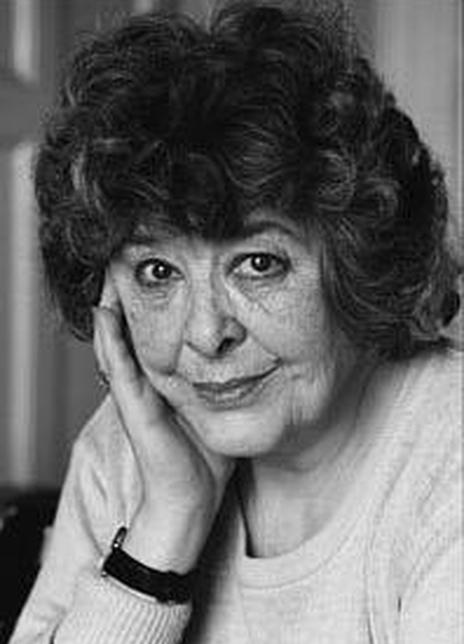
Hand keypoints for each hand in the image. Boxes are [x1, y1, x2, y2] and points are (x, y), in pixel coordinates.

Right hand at [93, 278, 233, 571]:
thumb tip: (258, 356)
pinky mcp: (132, 406)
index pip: (156, 331)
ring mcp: (135, 393)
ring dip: (113, 305)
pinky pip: (117, 365)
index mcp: (166, 381)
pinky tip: (107, 310)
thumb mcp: (221, 408)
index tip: (168, 268)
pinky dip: (110, 338)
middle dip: (132, 294)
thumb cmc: (207, 458)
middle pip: (132, 328)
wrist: (192, 500)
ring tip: (113, 269)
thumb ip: (232, 382)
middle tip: (131, 257)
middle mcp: (146, 382)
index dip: (158, 301)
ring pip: (116, 339)